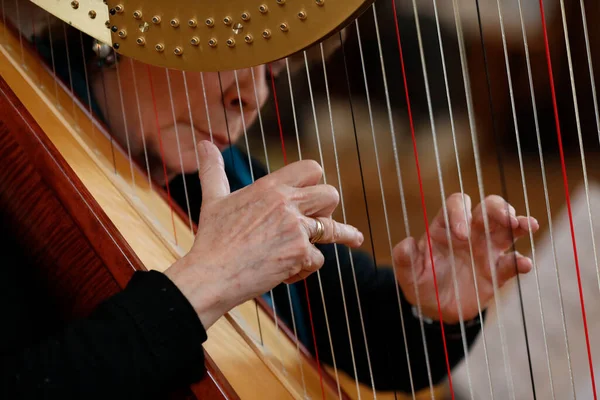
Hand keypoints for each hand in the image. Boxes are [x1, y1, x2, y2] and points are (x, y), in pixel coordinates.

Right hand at [165, 141, 362, 327]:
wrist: (210, 274)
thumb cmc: (211, 238)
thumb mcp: (213, 200)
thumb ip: (213, 171)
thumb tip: (204, 144)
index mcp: (270, 187)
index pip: (311, 168)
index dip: (315, 180)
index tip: (316, 190)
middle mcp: (287, 204)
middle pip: (330, 194)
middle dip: (328, 207)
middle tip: (322, 218)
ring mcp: (296, 229)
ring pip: (332, 228)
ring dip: (342, 234)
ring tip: (354, 239)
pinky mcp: (300, 253)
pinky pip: (317, 259)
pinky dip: (304, 268)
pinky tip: (286, 274)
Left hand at [393, 193, 538, 323]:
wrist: (434, 309)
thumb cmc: (420, 284)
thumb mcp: (407, 274)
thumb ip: (405, 259)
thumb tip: (408, 243)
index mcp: (445, 227)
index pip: (456, 204)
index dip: (461, 213)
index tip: (462, 234)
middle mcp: (469, 233)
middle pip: (488, 208)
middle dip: (498, 209)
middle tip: (507, 219)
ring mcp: (485, 250)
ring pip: (506, 228)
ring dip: (519, 224)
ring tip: (528, 226)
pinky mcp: (496, 272)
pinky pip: (512, 262)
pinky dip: (520, 262)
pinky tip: (524, 264)